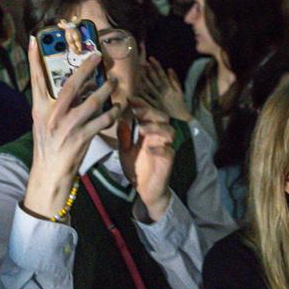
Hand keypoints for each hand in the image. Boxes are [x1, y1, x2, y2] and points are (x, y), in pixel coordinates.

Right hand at [22, 39, 119, 218]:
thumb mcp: (44, 122)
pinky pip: (101, 121)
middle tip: (96, 54)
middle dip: (85, 68)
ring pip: (90, 101)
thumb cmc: (49, 145)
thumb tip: (70, 84)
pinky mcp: (80, 139)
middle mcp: (51, 116)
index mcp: (39, 109)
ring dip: (105, 89)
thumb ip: (52, 103)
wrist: (50, 174)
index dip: (34, 59)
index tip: (35, 40)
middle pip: (70, 85)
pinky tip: (118, 107)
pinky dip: (111, 113)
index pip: (36, 80)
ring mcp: (66, 127)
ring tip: (113, 80)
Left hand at [118, 99, 175, 220]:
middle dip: (150, 113)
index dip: (142, 104)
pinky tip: (149, 149)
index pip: (150, 113)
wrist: (145, 189)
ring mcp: (165, 148)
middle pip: (163, 118)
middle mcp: (159, 137)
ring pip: (169, 131)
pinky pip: (168, 151)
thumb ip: (123, 136)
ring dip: (156, 128)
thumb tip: (120, 119)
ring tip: (142, 129)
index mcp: (149, 132)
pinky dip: (160, 148)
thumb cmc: (137, 168)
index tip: (130, 99)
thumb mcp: (125, 150)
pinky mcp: (168, 161)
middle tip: (137, 112)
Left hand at [138, 57, 191, 121]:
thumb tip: (169, 69)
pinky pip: (147, 99)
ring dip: (144, 79)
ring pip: (149, 87)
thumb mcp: (180, 91)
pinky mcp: (154, 106)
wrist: (180, 120)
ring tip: (139, 71)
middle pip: (154, 79)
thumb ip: (175, 80)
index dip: (156, 65)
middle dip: (148, 70)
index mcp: (169, 87)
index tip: (151, 58)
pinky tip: (137, 87)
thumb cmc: (181, 105)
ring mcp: (157, 99)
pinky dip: (142, 93)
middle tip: (142, 62)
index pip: (161, 73)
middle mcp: (162, 92)